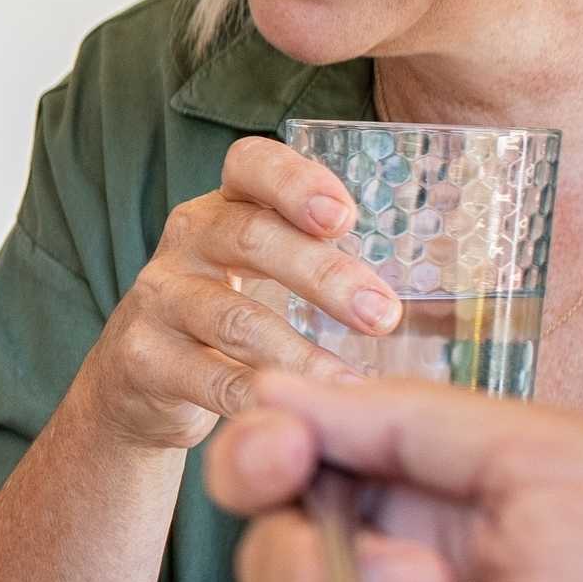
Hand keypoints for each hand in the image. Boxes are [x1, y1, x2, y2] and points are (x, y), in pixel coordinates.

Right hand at [85, 136, 399, 450]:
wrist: (138, 382)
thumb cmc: (230, 318)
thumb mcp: (265, 273)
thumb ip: (321, 261)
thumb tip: (444, 296)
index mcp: (225, 206)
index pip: (250, 165)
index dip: (296, 181)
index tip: (345, 217)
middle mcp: (186, 240)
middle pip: (250, 237)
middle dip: (324, 274)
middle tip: (384, 315)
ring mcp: (158, 299)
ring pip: (232, 318)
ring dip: (301, 353)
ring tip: (352, 385)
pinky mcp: (142, 358)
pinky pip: (208, 378)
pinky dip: (261, 398)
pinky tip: (302, 416)